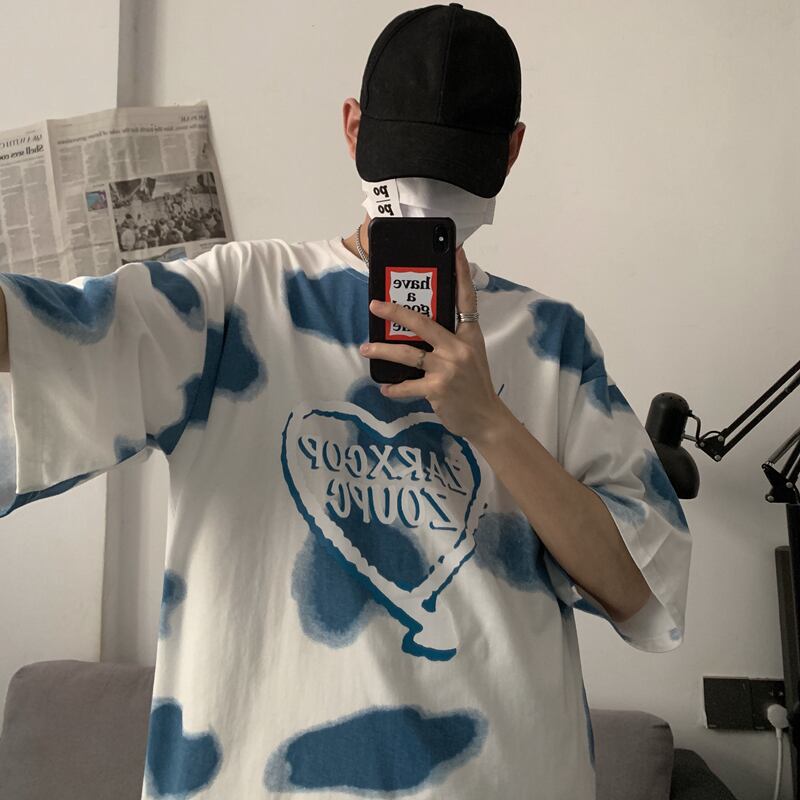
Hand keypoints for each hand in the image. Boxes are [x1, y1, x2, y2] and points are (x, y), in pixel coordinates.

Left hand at [359, 245, 503, 441]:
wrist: (486, 418)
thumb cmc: (475, 385)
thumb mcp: (471, 356)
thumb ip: (452, 340)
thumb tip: (421, 328)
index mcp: (469, 335)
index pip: (466, 298)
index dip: (461, 273)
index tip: (456, 249)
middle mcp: (459, 347)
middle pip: (423, 322)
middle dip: (396, 312)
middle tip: (374, 305)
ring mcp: (448, 368)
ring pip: (408, 353)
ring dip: (382, 351)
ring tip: (365, 348)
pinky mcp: (437, 389)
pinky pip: (408, 385)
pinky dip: (394, 388)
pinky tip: (384, 389)